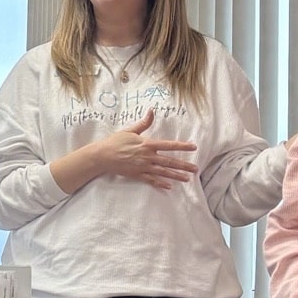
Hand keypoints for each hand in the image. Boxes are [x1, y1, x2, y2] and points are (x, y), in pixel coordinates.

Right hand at [84, 109, 198, 190]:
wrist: (102, 156)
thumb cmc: (115, 142)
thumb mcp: (130, 131)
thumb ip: (144, 123)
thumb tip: (152, 111)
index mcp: (147, 144)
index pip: (169, 145)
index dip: (182, 146)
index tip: (193, 147)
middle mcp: (147, 157)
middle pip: (169, 162)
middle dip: (183, 165)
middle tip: (196, 169)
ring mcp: (142, 167)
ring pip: (163, 172)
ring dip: (176, 176)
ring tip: (187, 179)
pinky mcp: (137, 175)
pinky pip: (151, 180)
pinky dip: (160, 183)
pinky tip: (169, 186)